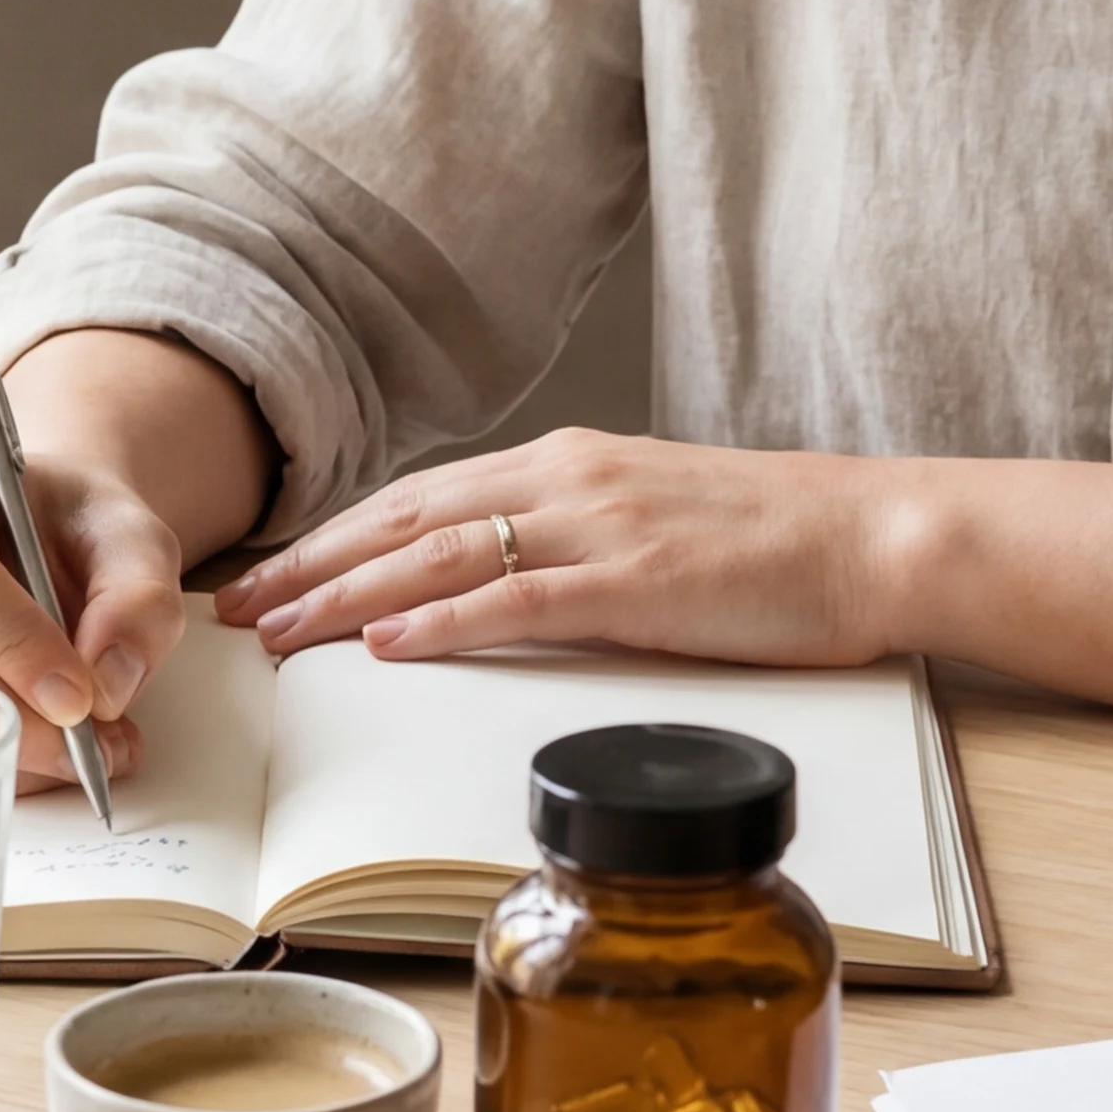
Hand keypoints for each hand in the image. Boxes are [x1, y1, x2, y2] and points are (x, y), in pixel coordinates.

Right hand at [0, 433, 193, 790]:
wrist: (33, 534)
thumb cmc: (69, 526)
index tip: (78, 700)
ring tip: (73, 750)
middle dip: (6, 712)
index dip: (14, 643)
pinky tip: (28, 752)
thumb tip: (105, 685)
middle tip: (86, 745)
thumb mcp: (133, 538)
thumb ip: (140, 600)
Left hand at [219, 430, 897, 668]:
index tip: (272, 573)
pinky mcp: (639, 583)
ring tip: (281, 632)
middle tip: (238, 607)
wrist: (874, 535)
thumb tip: (498, 586)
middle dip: (313, 565)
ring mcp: (601, 528)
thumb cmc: (775, 544)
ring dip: (349, 598)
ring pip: (443, 558)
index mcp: (569, 466)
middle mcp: (570, 481)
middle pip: (408, 521)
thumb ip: (572, 544)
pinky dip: (443, 621)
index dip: (335, 537)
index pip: (421, 499)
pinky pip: (520, 599)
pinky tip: (388, 645)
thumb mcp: (651, 524)